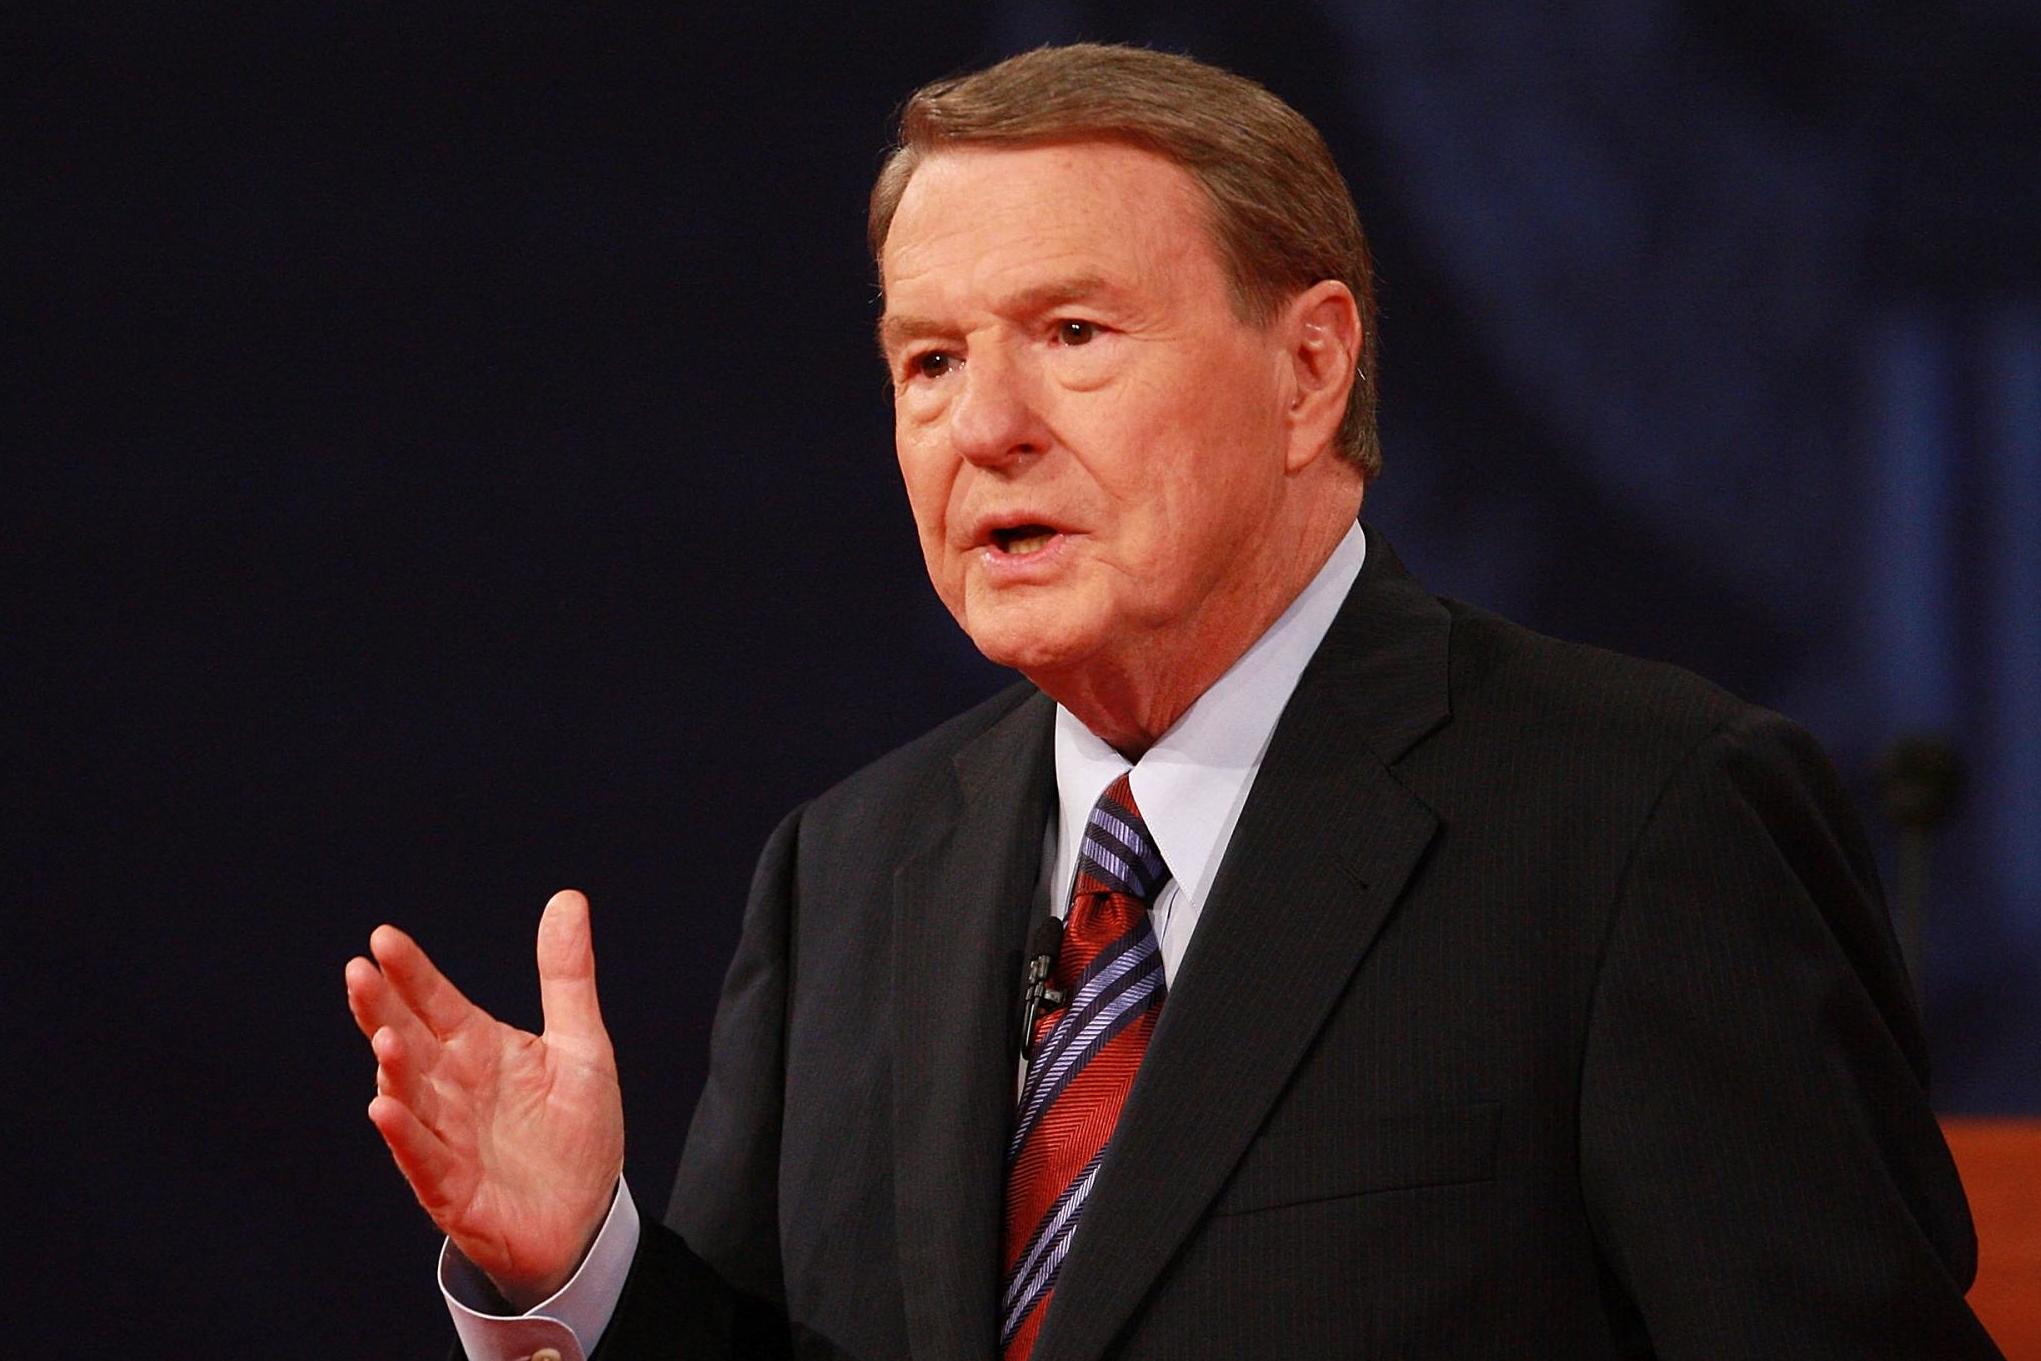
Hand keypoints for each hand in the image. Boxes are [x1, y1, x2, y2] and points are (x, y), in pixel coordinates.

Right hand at [346, 889, 624, 1308]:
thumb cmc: (576, 1132)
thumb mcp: (582, 1045)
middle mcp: (452, 1087)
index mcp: (478, 1048)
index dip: (411, 973)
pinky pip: (422, 1159)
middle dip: (382, 1009)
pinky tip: (385, 1109)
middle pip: (409, 1040)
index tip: (384, 938)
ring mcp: (446, 1137)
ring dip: (394, 1070)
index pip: (436, 1001)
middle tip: (359, 973)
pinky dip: (405, 1135)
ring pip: (410, 1097)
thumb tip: (567, 898)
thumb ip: (567, 976)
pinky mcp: (452, 1189)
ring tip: (384, 1038)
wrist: (586, 1217)